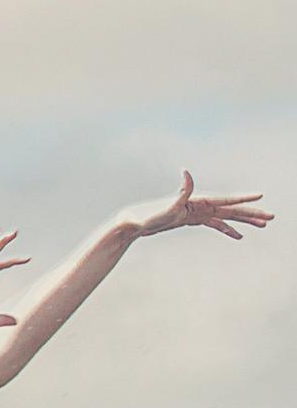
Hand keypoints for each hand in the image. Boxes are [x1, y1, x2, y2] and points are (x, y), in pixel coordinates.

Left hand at [127, 171, 269, 243]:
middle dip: (251, 213)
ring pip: (227, 217)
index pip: (226, 200)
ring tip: (262, 226)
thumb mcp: (167, 205)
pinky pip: (215, 225)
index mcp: (199, 201)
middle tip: (271, 217)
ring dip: (244, 221)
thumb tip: (186, 171)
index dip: (243, 199)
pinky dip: (227, 229)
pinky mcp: (192, 220)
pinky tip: (238, 236)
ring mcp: (198, 212)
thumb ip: (181, 190)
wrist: (135, 223)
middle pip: (232, 209)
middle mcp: (201, 205)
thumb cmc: (149, 215)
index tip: (260, 196)